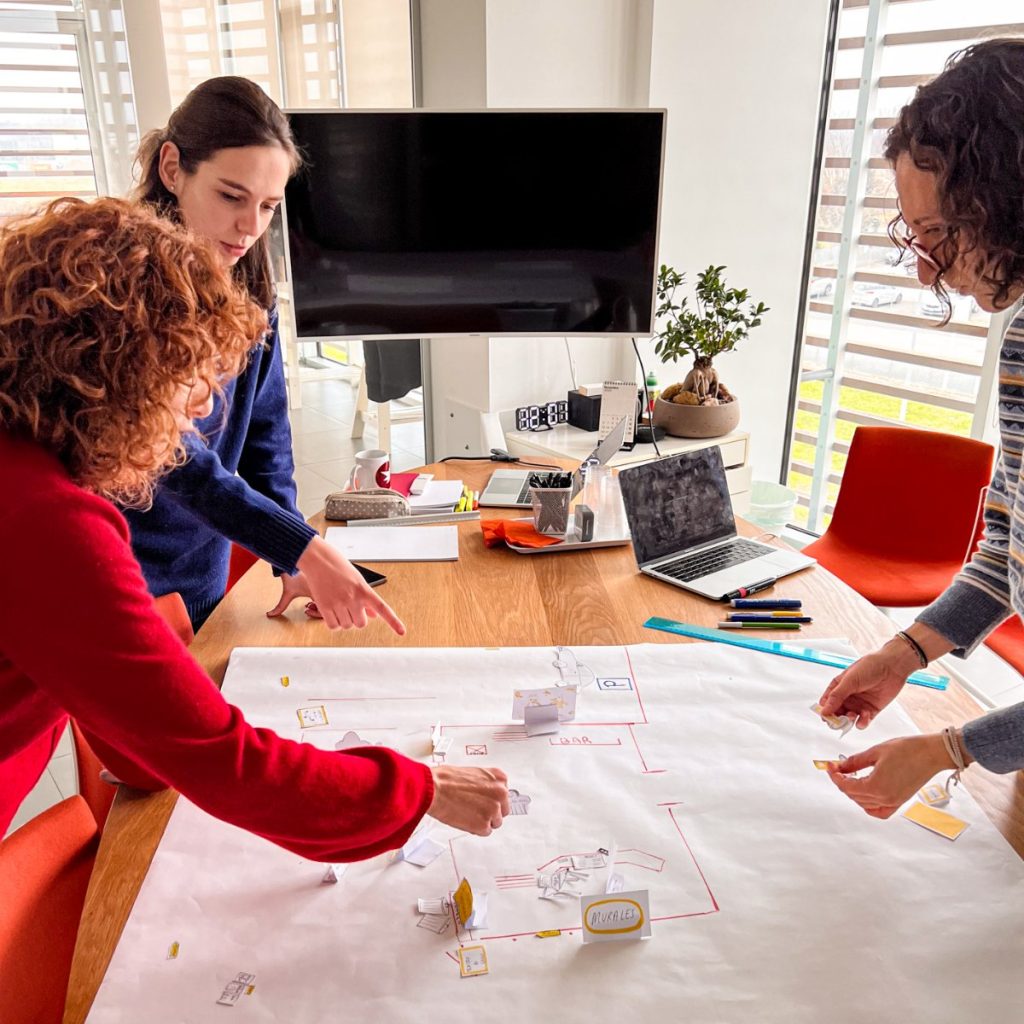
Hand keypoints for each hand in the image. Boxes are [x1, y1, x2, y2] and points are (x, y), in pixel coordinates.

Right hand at [266, 536, 404, 633]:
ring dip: (344, 621)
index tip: (402, 633)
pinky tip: (332, 613)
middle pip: (361, 624)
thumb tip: (374, 616)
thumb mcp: (357, 580)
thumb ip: (367, 599)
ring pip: (347, 626)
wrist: (319, 559)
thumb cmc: (339, 567)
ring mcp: (339, 603)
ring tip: (339, 606)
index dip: (393, 622)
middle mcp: (353, 598)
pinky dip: (334, 624)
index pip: (382, 608)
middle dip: (357, 619)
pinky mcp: (324, 606)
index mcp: (364, 589)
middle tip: (350, 607)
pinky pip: (333, 626)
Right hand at [427, 765, 509, 836]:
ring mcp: (493, 810)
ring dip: (483, 821)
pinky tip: (465, 819)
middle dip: (490, 812)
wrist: (435, 789)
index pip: (503, 795)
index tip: (485, 801)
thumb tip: (484, 793)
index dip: (492, 800)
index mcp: (499, 778)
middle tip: (476, 810)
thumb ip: (485, 784)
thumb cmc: (446, 780)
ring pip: (495, 823)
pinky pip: (485, 832)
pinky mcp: (484, 825)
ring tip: (468, 814)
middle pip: (502, 811)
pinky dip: (475, 829)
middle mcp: (500, 793)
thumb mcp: (473, 773)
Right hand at [818, 642, 917, 727]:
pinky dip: (862, 722)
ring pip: (849, 719)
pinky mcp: (871, 710)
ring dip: (849, 721)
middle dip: (837, 718)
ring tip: (853, 716)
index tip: (826, 717)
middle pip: (836, 713)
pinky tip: (865, 717)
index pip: (826, 702)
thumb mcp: (849, 681)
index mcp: (839, 687)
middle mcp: (847, 696)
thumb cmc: (869, 667)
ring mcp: (859, 704)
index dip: (825, 710)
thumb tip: (823, 711)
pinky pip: (863, 721)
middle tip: (839, 722)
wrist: (892, 667)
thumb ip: (836, 696)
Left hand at [827, 734, 954, 817]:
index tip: (829, 766)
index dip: (835, 776)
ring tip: (849, 777)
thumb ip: (855, 762)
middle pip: (854, 795)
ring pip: (864, 804)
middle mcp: (884, 798)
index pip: (846, 786)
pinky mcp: (900, 801)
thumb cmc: (907, 749)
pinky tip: (864, 794)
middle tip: (837, 768)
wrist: (932, 753)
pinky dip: (869, 806)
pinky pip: (880, 811)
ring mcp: (893, 802)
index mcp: (876, 786)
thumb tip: (840, 766)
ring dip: (853, 792)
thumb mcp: (875, 752)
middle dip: (842, 782)